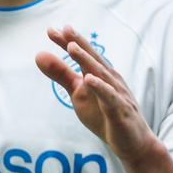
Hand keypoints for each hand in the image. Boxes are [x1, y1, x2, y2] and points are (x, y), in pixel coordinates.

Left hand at [35, 27, 161, 164]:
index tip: (51, 30)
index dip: (67, 42)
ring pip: (100, 74)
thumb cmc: (105, 115)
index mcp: (99, 73)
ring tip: (71, 47)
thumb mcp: (79, 94)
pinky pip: (109, 98)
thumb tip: (38, 54)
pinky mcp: (120, 111)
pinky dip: (100, 88)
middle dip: (77, 43)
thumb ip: (62, 74)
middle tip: (63, 29)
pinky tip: (88, 79)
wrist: (133, 143)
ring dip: (86, 60)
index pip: (82, 54)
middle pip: (92, 58)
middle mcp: (110, 79)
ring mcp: (117, 94)